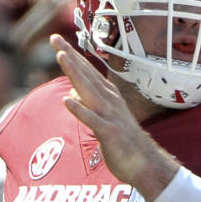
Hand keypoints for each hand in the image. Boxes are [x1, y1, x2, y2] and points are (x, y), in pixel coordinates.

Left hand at [49, 35, 179, 199]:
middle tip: (54, 38)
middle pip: (86, 74)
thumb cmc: (123, 141)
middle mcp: (109, 100)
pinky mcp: (109, 132)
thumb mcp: (102, 118)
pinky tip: (67, 101)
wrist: (145, 164)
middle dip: (70, 55)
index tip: (56, 39)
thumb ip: (88, 104)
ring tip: (61, 57)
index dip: (71, 55)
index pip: (86, 71)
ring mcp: (110, 115)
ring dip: (75, 73)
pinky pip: (92, 120)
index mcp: (107, 96)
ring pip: (89, 90)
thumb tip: (71, 94)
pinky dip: (80, 110)